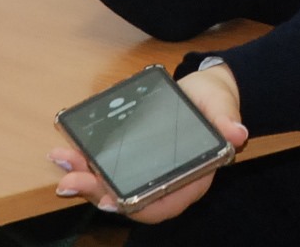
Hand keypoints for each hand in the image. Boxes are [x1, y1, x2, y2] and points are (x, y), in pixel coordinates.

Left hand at [48, 66, 247, 222]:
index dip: (134, 207)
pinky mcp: (131, 158)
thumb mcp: (223, 107)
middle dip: (95, 192)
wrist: (204, 91)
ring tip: (61, 160)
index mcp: (191, 179)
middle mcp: (165, 183)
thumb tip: (238, 133)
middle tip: (68, 181)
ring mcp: (145, 172)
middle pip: (127, 199)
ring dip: (83, 177)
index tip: (108, 201)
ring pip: (111, 185)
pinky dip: (85, 162)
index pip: (161, 204)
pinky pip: (107, 167)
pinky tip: (66, 150)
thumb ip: (226, 121)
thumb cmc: (215, 103)